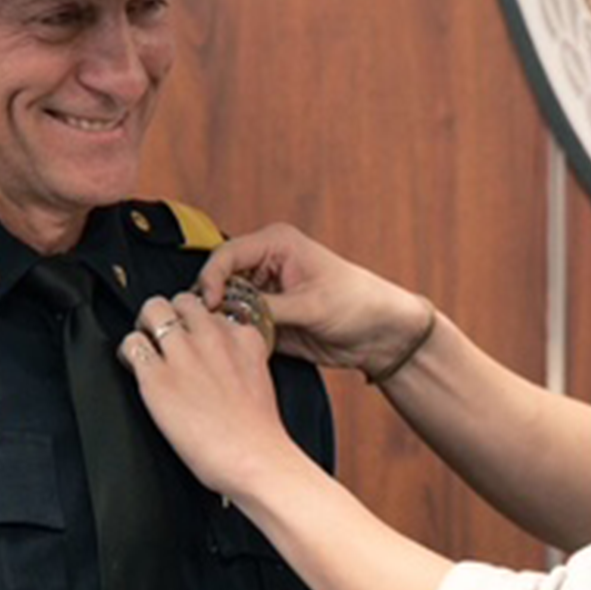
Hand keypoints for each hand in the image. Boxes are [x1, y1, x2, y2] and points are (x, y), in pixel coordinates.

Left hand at [121, 292, 302, 498]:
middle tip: (164, 339)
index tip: (194, 343)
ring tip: (147, 348)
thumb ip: (238, 358)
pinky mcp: (157, 376)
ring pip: (153, 309)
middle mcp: (212, 337)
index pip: (212, 311)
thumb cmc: (257, 432)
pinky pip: (131, 344)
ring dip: (146, 327)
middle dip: (170, 316)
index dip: (198, 327)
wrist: (254, 458)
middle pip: (181, 300)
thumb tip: (219, 362)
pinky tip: (135, 368)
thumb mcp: (259, 379)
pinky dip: (128, 353)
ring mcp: (184, 354)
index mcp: (242, 336)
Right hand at [194, 224, 432, 380]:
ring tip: (229, 337)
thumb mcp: (311, 304)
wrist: (382, 333)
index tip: (209, 303)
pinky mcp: (268, 316)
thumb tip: (230, 314)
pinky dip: (237, 336)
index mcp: (276, 244)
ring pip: (226, 304)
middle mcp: (266, 264)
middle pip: (221, 280)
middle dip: (215, 303)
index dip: (211, 278)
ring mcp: (266, 291)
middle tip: (213, 325)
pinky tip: (241, 345)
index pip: (226, 255)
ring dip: (225, 321)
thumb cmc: (358, 303)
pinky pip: (240, 325)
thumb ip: (267, 309)